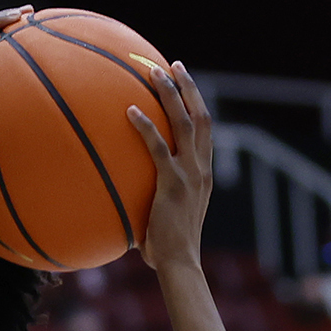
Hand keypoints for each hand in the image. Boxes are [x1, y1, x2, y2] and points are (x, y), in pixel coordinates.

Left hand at [120, 58, 211, 275]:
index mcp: (203, 174)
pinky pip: (158, 147)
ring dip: (171, 95)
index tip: (185, 83)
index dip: (196, 104)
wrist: (179, 264)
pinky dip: (145, 127)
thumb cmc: (167, 248)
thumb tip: (124, 193)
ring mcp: (189, 174)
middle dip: (188, 88)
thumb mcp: (166, 215)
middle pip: (201, 117)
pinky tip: (129, 112)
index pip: (205, 131)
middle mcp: (201, 168)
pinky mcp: (173, 184)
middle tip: (173, 66)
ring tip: (154, 72)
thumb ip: (154, 198)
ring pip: (185, 123)